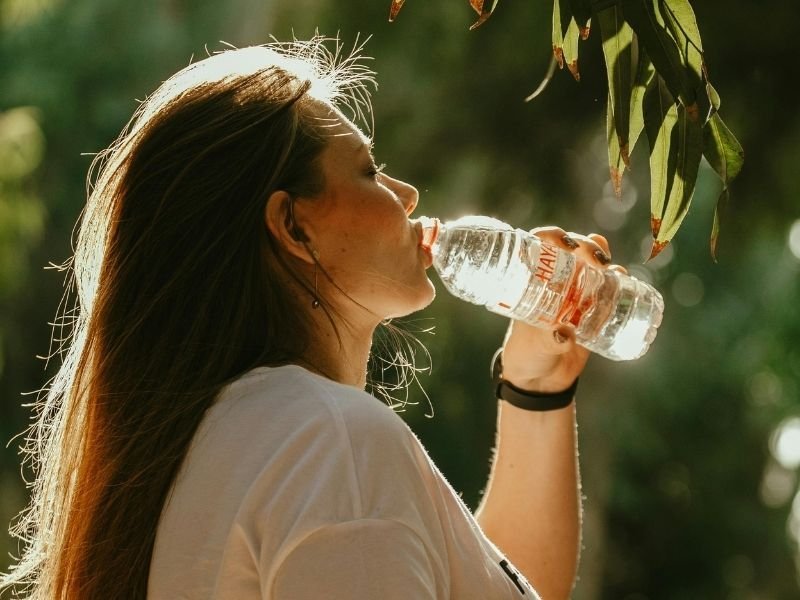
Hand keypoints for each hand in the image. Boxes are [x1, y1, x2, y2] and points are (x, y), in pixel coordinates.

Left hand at [499, 227, 621, 393]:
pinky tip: (626, 279)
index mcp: (533, 281)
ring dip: (605, 259)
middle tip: (598, 259)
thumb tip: (565, 335)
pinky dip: (619, 280)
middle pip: (573, 250)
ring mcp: (575, 293)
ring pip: (593, 265)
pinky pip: (609, 288)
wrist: (541, 380)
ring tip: (613, 270)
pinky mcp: (593, 309)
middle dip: (588, 246)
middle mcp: (555, 281)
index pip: (540, 246)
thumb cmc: (528, 356)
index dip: (552, 236)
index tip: (563, 242)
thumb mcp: (536, 346)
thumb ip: (550, 341)